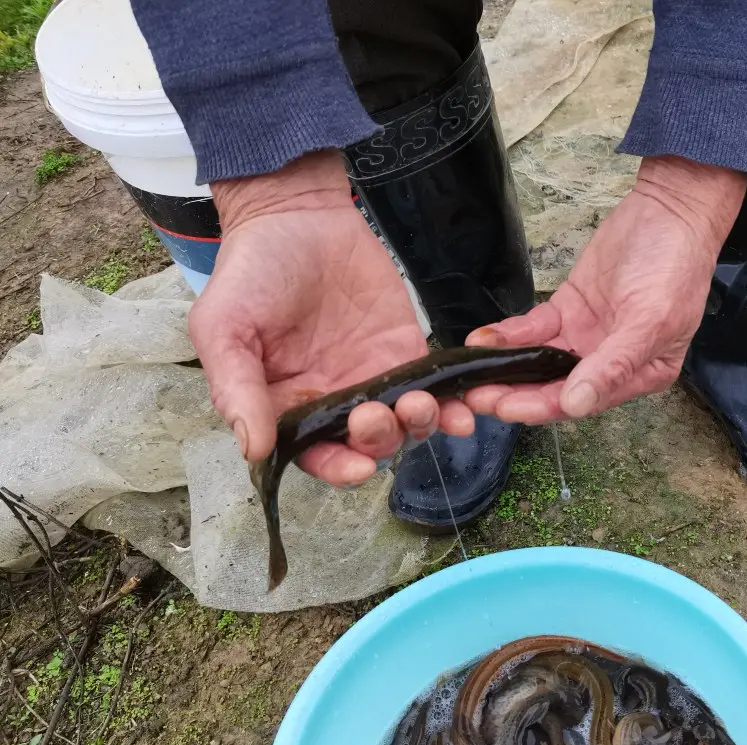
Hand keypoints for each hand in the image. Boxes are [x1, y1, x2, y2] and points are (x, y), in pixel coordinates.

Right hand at [191, 151, 474, 487]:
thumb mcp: (223, 329)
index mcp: (286, 406)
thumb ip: (237, 390)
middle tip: (379, 414)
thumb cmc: (249, 272)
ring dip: (418, 425)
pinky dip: (450, 406)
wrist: (294, 214)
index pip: (316, 455)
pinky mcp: (405, 350)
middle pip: (367, 444)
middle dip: (379, 439)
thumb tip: (254, 451)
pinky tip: (461, 411)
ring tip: (420, 404)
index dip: (338, 467)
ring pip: (405, 423)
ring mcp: (373, 377)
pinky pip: (433, 388)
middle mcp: (333, 401)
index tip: (358, 467)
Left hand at [462, 156, 745, 421]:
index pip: (583, 401)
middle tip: (474, 395)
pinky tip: (484, 339)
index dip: (540, 406)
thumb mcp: (651, 320)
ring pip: (539, 361)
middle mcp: (609, 362)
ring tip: (470, 373)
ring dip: (507, 368)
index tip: (504, 407)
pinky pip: (534, 329)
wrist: (671, 208)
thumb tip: (576, 404)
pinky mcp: (570, 309)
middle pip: (554, 387)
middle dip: (514, 393)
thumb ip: (614, 365)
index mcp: (639, 375)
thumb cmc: (676, 266)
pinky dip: (509, 335)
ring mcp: (587, 336)